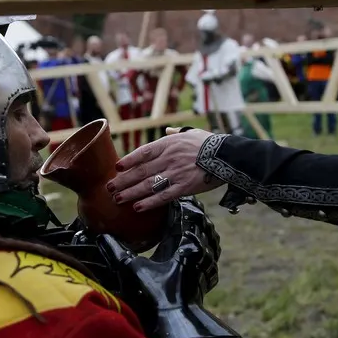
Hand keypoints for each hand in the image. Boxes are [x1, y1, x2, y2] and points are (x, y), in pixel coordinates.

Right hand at [96, 197, 232, 337]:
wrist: (176, 321)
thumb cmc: (154, 295)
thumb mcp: (132, 270)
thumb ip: (117, 250)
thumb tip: (101, 236)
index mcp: (186, 243)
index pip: (186, 214)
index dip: (179, 205)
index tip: (170, 200)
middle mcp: (202, 250)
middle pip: (201, 222)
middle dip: (191, 213)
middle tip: (181, 207)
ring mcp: (208, 263)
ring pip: (210, 236)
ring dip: (200, 228)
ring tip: (190, 222)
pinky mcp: (210, 276)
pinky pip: (212, 253)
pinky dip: (206, 244)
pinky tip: (198, 246)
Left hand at [106, 128, 224, 211]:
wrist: (228, 155)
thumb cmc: (209, 143)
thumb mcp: (190, 133)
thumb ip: (175, 133)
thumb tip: (167, 130)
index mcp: (169, 144)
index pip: (143, 153)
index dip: (128, 161)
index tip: (116, 168)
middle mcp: (169, 158)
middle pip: (141, 171)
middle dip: (123, 180)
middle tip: (109, 188)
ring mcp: (176, 173)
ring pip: (148, 185)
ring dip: (131, 193)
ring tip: (118, 199)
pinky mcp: (185, 187)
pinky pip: (163, 196)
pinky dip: (149, 202)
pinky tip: (138, 207)